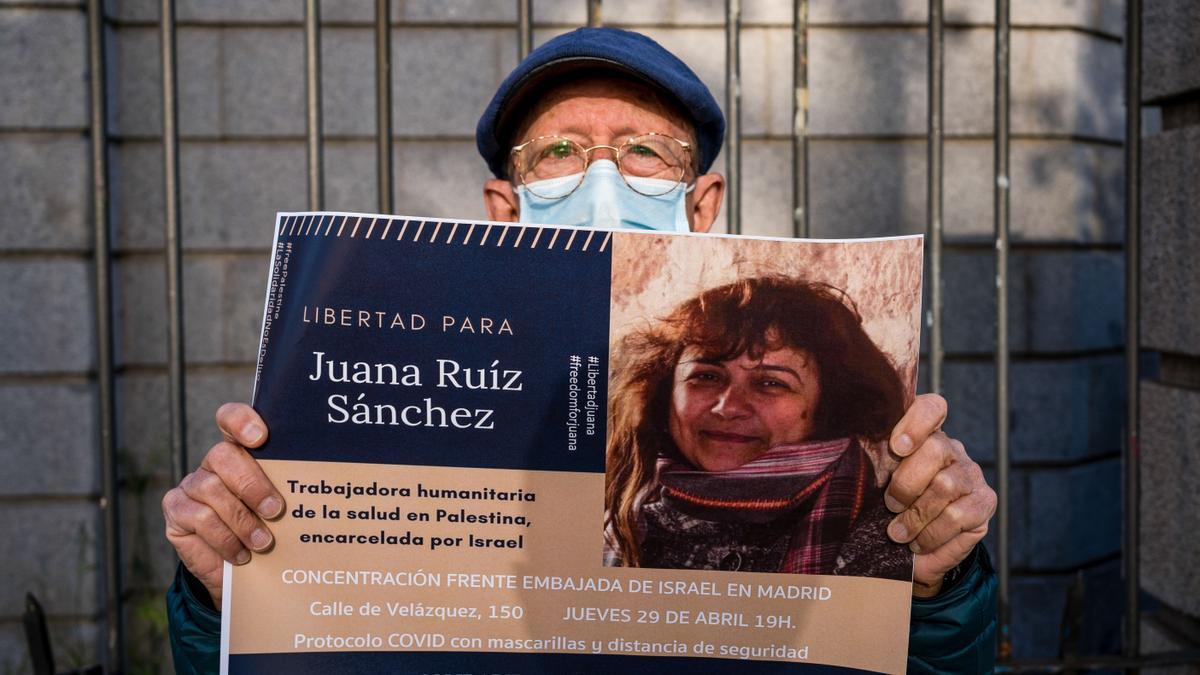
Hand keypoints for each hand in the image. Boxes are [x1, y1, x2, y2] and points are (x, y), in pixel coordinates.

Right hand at [161, 402, 283, 604]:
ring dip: (242, 520)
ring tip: (263, 541)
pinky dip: (225, 538)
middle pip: (223, 455)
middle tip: (275, 510)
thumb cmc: (267, 529)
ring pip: (212, 490)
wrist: (238, 570)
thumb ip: (287, 490)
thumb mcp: (280, 508)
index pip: (231, 419)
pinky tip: (241, 554)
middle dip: (252, 484)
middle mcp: (213, 464)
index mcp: (241, 452)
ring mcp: (191, 485)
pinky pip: (199, 518)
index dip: (241, 421)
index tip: (261, 437)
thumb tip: (314, 488)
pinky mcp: (176, 511)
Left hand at [884, 394, 995, 597]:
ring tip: (897, 533)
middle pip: (936, 449)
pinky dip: (932, 534)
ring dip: (916, 515)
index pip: (931, 408)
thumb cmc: (887, 509)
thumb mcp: (876, 484)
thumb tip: (843, 456)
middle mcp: (952, 449)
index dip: (916, 423)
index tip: (896, 447)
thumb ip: (872, 466)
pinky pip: (958, 516)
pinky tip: (918, 543)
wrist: (914, 549)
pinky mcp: (984, 503)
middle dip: (907, 482)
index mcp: (923, 436)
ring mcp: (971, 475)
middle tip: (890, 504)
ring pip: (946, 485)